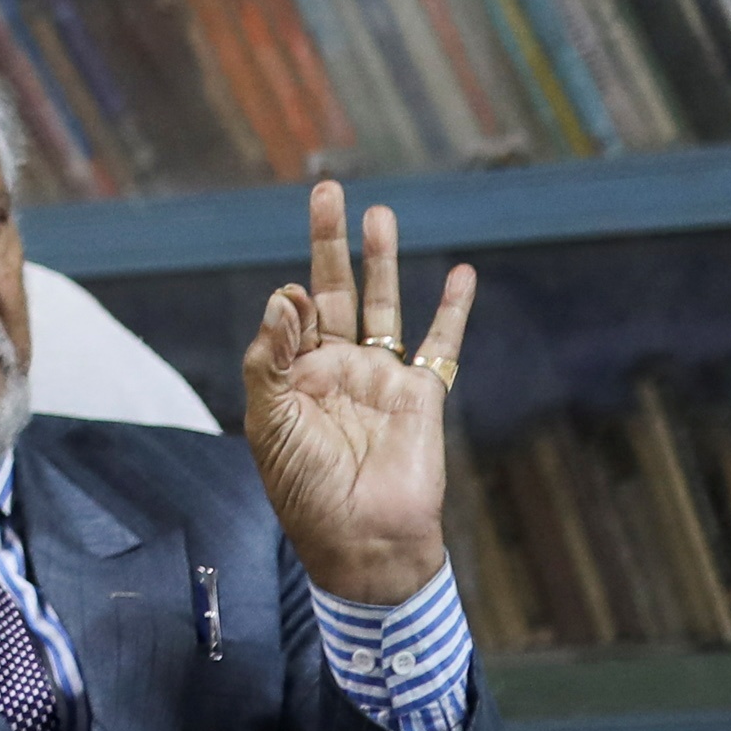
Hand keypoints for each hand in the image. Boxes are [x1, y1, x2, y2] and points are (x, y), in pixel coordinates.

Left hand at [243, 178, 471, 608]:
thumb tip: (283, 296)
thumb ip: (270, 360)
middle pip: (335, 288)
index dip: (290, 302)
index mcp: (295, 375)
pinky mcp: (422, 394)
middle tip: (327, 188)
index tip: (294, 303)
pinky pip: (440, 342)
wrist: (364, 542)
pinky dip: (453, 308)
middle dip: (330, 241)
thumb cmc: (306, 491)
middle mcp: (337, 368)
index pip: (291, 315)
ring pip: (382, 304)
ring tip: (379, 214)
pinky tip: (461, 273)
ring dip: (381, 259)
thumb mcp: (269, 426)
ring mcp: (381, 377)